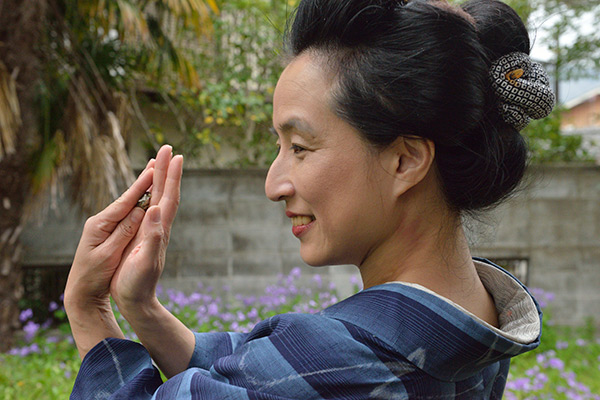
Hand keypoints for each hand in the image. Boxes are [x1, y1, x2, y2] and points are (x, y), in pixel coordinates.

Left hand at [64, 160, 154, 308]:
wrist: (81, 293)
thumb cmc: (93, 276)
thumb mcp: (108, 255)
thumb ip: (124, 232)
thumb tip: (142, 210)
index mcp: (101, 224)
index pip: (126, 200)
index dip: (143, 184)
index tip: (156, 167)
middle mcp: (103, 220)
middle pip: (129, 196)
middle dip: (146, 177)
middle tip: (160, 156)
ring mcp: (106, 226)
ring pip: (130, 203)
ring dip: (145, 186)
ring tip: (155, 170)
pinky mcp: (111, 234)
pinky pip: (129, 214)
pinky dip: (140, 202)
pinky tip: (146, 197)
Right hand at [110, 146, 182, 312]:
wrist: (137, 300)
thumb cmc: (138, 284)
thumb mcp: (145, 261)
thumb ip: (152, 237)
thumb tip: (157, 210)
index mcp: (159, 230)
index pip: (169, 198)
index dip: (172, 177)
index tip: (175, 156)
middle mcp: (159, 227)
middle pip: (165, 192)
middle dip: (166, 170)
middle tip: (167, 147)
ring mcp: (152, 230)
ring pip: (158, 199)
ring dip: (159, 179)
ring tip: (158, 161)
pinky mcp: (144, 236)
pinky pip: (148, 209)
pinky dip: (149, 195)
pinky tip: (148, 191)